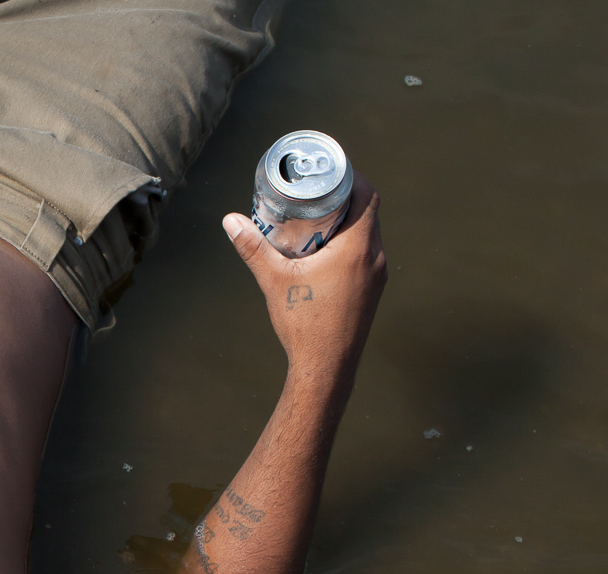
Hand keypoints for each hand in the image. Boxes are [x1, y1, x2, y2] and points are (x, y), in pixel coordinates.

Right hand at [222, 173, 385, 373]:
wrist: (326, 367)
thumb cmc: (304, 325)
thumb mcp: (274, 281)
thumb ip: (254, 248)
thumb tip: (231, 220)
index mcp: (357, 247)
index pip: (367, 195)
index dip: (351, 176)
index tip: (329, 171)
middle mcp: (375, 257)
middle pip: (368, 211)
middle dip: (344, 196)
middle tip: (316, 191)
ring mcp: (377, 275)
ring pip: (368, 233)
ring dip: (348, 221)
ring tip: (318, 218)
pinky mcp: (372, 290)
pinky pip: (366, 254)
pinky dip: (350, 243)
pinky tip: (326, 250)